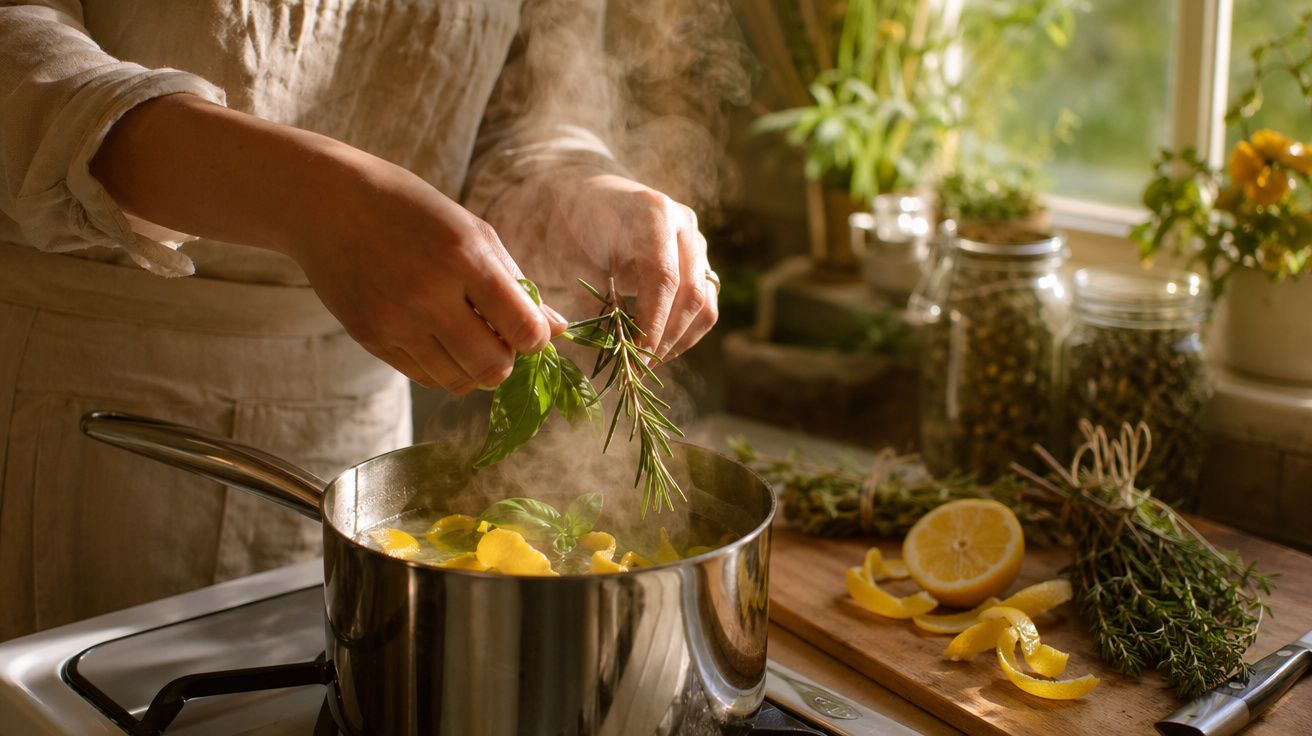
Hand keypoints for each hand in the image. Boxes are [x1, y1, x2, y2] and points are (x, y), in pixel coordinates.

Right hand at [284, 150, 566, 393]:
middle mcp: (429, 294)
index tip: (526, 329)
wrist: (327, 203)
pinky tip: (435, 335)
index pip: (523, 330)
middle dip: (506, 362)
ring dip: (473, 367)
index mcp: (464, 258)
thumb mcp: (473, 231)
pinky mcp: (371, 338)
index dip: (535, 339)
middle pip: (492, 368)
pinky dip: (442, 367)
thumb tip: (558, 331)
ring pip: (458, 381)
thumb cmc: (413, 211)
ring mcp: (395, 321)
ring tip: (465, 334)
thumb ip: (517, 283)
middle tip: (498, 339)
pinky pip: (424, 378)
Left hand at [494, 173, 718, 359]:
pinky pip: (704, 305)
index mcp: (652, 214)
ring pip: (705, 304)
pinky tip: (656, 347)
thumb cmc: (574, 227)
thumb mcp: (574, 262)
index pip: (664, 278)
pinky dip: (684, 331)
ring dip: (680, 340)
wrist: (587, 197)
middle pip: (692, 294)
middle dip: (666, 338)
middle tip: (638, 367)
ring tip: (647, 362)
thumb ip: (597, 303)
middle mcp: (683, 225)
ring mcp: (696, 243)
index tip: (636, 355)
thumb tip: (616, 352)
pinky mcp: (698, 261)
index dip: (653, 323)